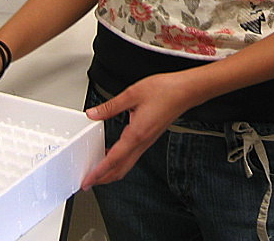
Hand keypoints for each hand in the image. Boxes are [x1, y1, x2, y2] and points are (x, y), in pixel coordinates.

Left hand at [81, 72, 200, 188]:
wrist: (186, 91)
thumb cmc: (165, 91)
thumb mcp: (132, 94)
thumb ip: (110, 106)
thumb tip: (93, 114)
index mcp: (136, 134)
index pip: (113, 159)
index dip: (98, 172)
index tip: (87, 180)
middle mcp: (142, 142)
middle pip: (120, 169)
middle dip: (103, 179)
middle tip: (87, 182)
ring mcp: (147, 141)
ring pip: (127, 165)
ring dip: (111, 172)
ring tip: (97, 171)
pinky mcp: (150, 138)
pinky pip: (132, 156)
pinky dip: (119, 162)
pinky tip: (113, 155)